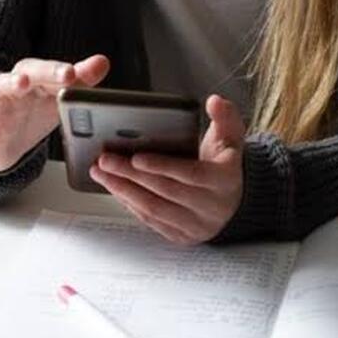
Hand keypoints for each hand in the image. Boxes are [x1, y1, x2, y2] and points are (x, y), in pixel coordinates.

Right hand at [0, 55, 110, 171]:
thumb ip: (81, 81)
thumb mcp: (58, 99)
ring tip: (20, 84)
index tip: (73, 73)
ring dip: (5, 83)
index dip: (58, 69)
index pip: (45, 68)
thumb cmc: (32, 115)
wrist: (4, 145)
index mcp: (32, 79)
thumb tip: (102, 61)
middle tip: (62, 74)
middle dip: (41, 71)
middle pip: (22, 71)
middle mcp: (10, 87)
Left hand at [90, 95, 245, 244]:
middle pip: (164, 191)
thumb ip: (225, 117)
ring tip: (101, 173)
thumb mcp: (231, 139)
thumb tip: (214, 101)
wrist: (236, 203)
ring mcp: (196, 225)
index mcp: (224, 181)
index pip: (190, 174)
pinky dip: (129, 204)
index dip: (161, 166)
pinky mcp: (181, 236)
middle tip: (105, 160)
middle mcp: (211, 207)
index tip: (135, 157)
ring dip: (122, 190)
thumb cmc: (225, 167)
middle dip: (130, 175)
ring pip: (153, 209)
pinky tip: (115, 188)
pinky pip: (150, 221)